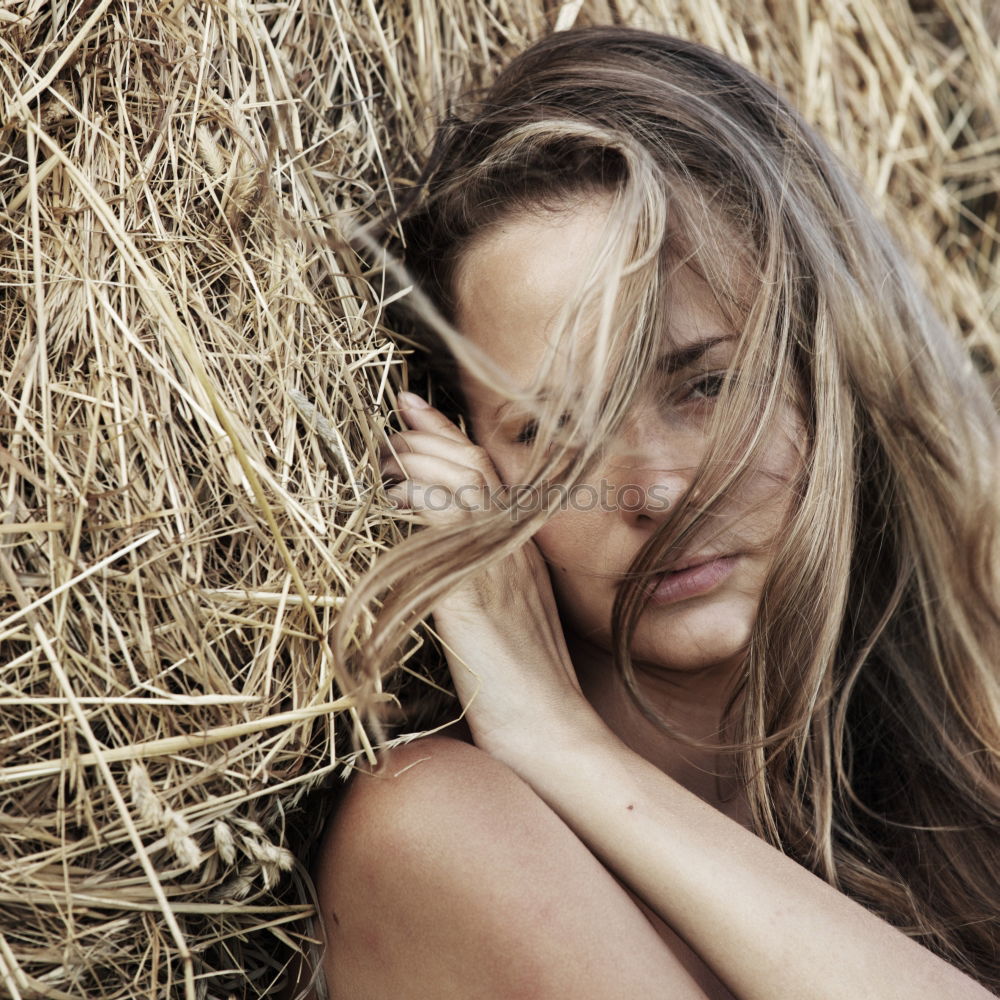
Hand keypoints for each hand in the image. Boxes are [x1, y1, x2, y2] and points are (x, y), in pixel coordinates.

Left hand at [380, 390, 600, 761]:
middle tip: (390, 434)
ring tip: (384, 463)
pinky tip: (393, 502)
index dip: (448, 433)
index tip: (414, 407)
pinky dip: (417, 504)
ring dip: (416, 463)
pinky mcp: (475, 593)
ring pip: (459, 485)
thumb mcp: (512, 611)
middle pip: (471, 465)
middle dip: (425, 439)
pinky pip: (445, 528)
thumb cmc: (526, 677)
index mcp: (524, 546)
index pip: (486, 470)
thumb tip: (449, 545)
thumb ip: (489, 570)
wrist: (548, 726)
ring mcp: (498, 565)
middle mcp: (515, 545)